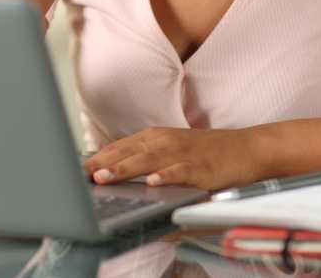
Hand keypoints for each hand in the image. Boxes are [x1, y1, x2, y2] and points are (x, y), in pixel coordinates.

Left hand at [83, 126, 263, 190]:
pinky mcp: (201, 167)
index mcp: (155, 137)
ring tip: (104, 177)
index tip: (73, 169)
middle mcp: (165, 141)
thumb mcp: (171, 149)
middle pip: (128, 152)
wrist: (247, 148)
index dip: (96, 157)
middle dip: (102, 163)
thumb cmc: (205, 152)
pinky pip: (181, 172)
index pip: (119, 147)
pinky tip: (152, 183)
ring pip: (148, 160)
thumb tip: (113, 167)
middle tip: (79, 174)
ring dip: (124, 168)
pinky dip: (166, 176)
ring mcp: (183, 153)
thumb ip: (145, 157)